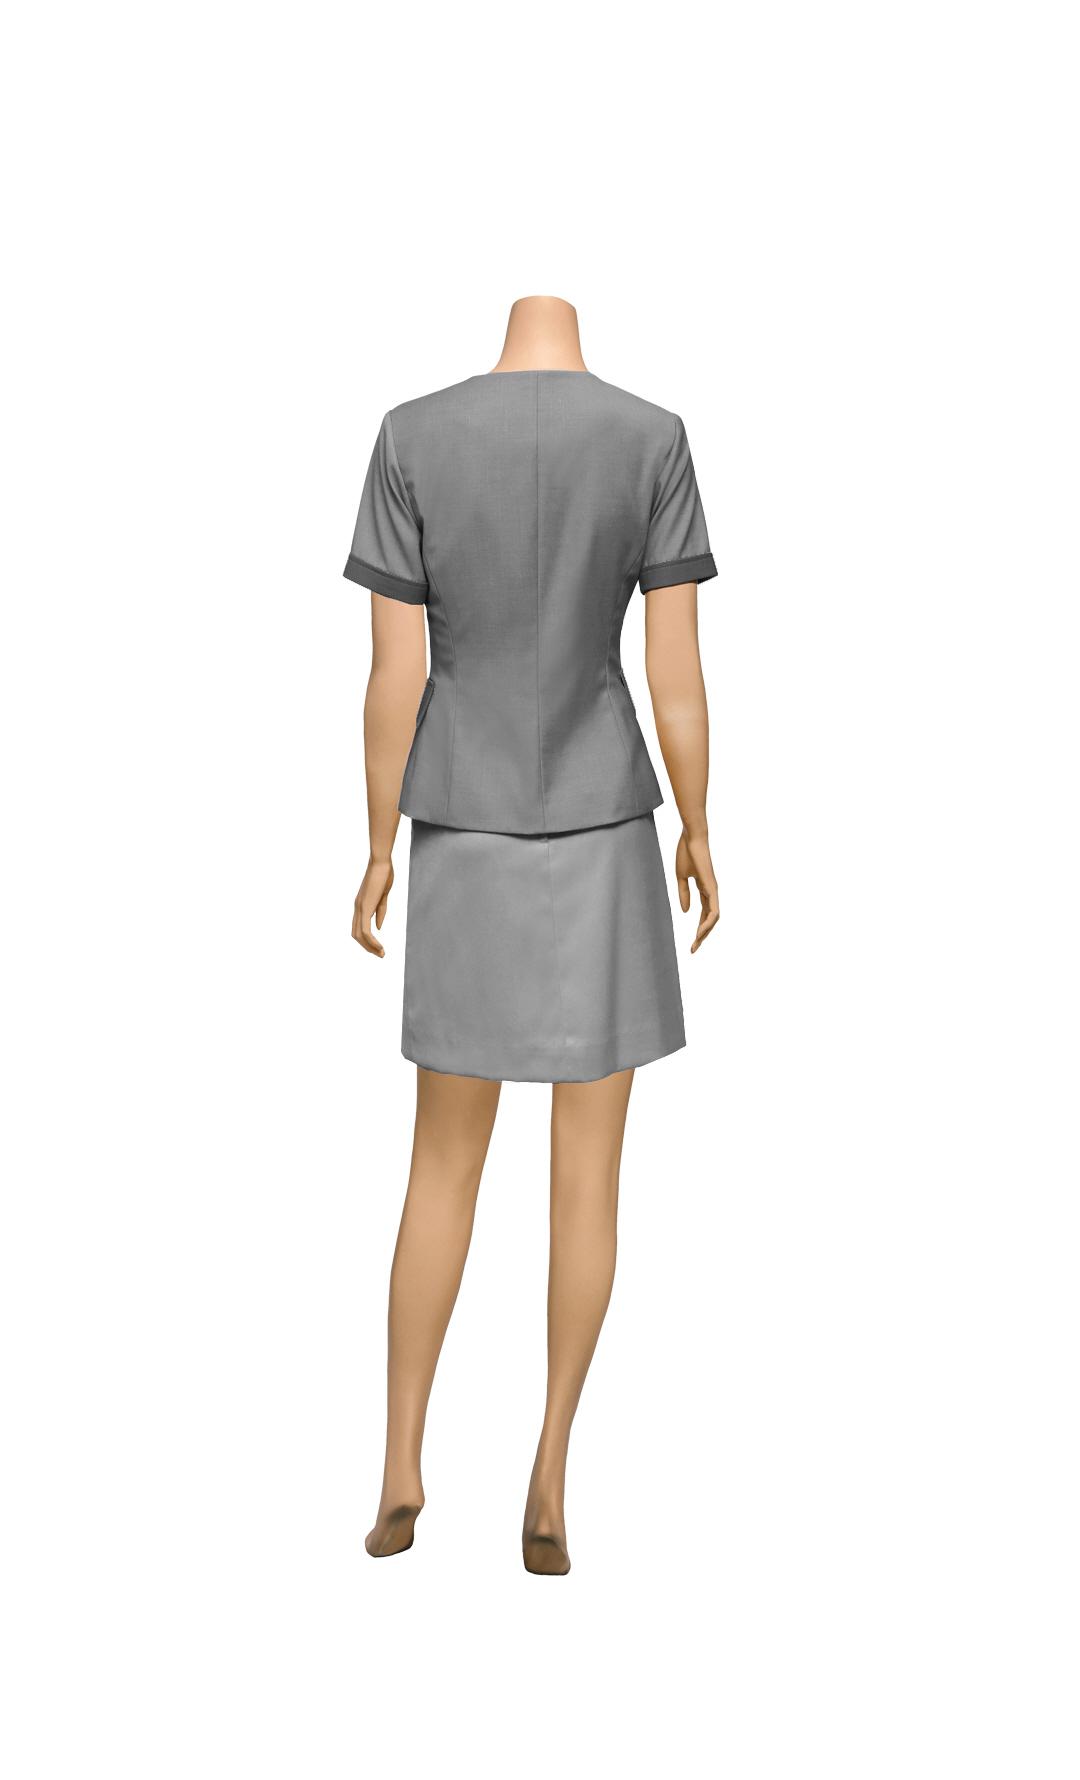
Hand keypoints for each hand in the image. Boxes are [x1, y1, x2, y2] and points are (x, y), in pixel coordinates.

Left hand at [352, 857, 393, 956]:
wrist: (381, 862)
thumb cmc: (384, 875)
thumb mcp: (383, 896)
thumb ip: (380, 911)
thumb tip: (378, 927)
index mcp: (361, 905)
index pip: (359, 928)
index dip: (367, 940)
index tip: (379, 948)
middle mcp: (357, 908)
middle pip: (356, 935)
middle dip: (367, 947)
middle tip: (380, 954)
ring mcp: (359, 908)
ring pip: (359, 935)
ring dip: (370, 947)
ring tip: (381, 953)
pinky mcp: (365, 907)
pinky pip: (365, 930)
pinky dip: (371, 941)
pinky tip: (379, 946)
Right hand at [675, 827, 718, 952]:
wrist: (692, 838)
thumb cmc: (686, 853)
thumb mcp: (681, 877)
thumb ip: (683, 894)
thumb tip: (685, 912)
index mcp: (704, 889)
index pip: (704, 914)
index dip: (698, 928)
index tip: (691, 942)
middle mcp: (711, 891)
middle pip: (710, 919)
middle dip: (702, 935)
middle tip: (693, 948)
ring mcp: (713, 890)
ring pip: (714, 918)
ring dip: (705, 932)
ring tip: (696, 943)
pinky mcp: (712, 887)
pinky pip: (713, 910)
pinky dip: (708, 922)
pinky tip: (700, 931)